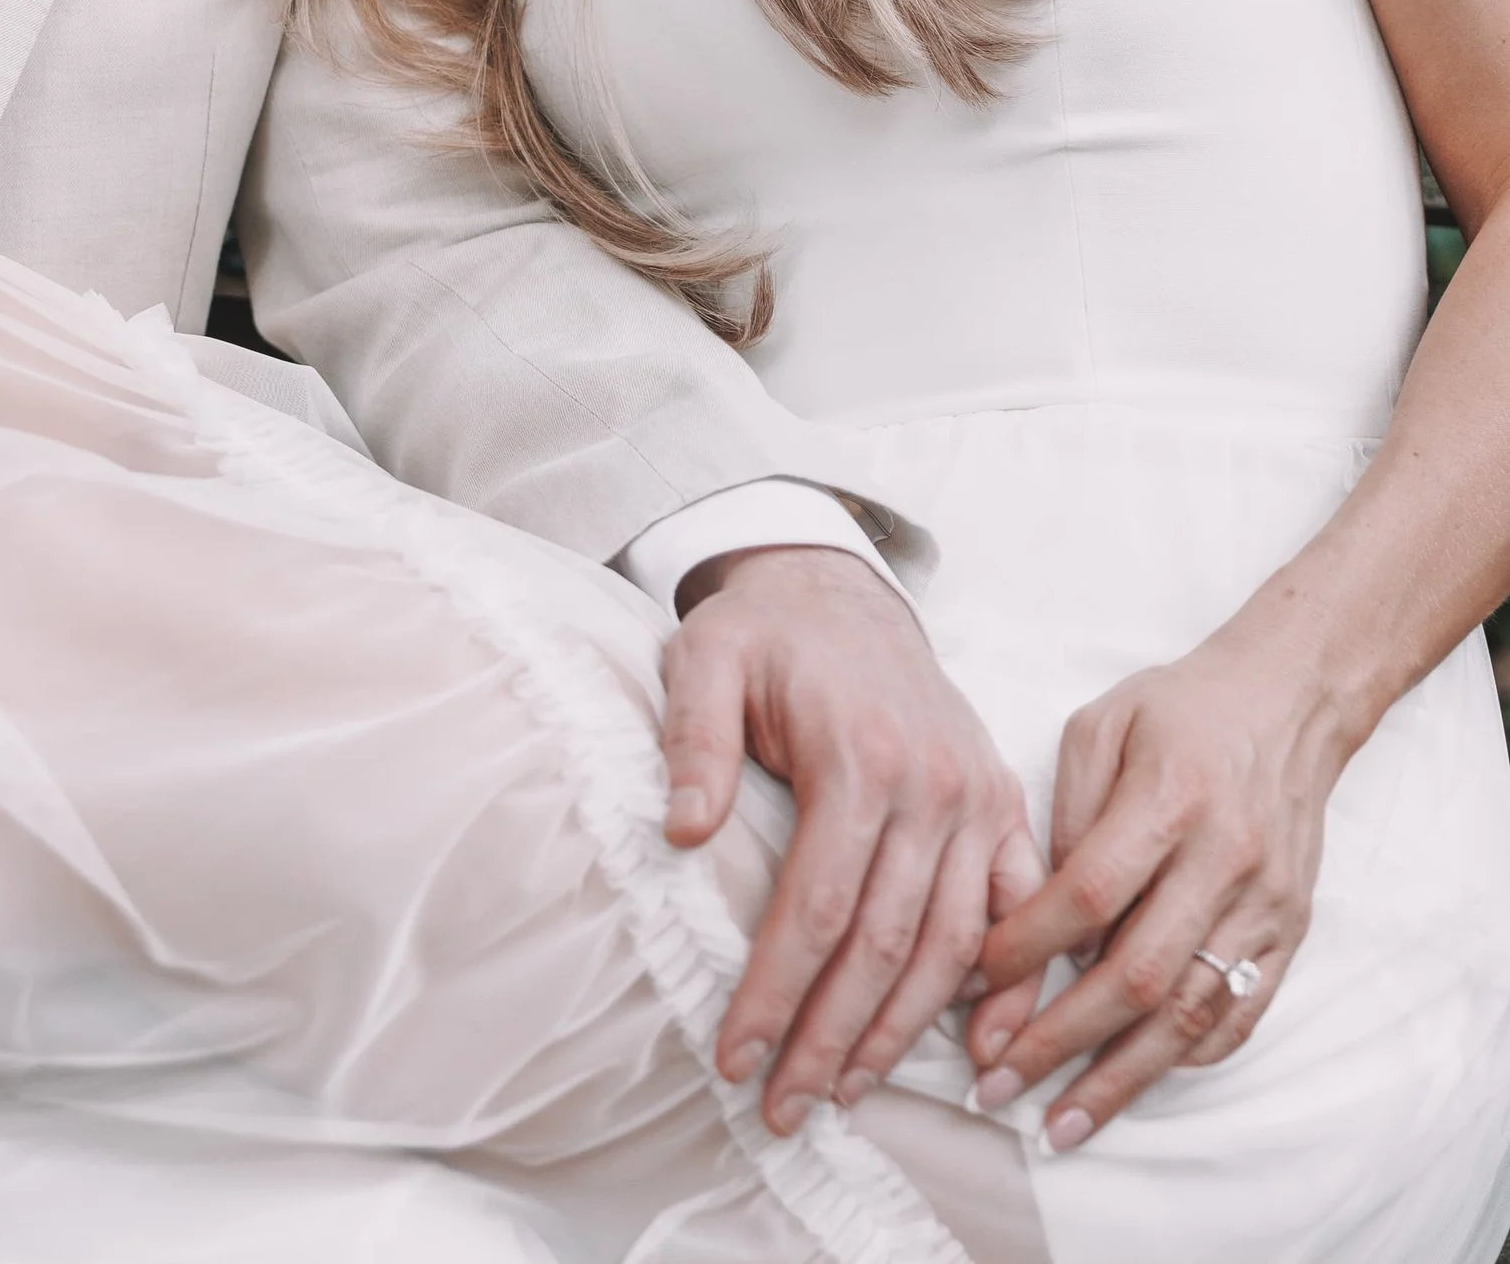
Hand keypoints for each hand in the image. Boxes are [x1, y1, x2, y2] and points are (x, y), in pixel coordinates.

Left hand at [662, 544, 1042, 1136]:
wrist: (838, 589)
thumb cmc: (764, 633)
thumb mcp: (706, 657)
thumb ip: (692, 740)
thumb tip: (680, 832)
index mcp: (859, 754)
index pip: (816, 907)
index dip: (776, 992)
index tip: (735, 1058)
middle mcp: (933, 784)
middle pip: (884, 943)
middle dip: (829, 1037)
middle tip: (783, 1107)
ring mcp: (977, 796)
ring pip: (950, 945)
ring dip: (900, 1031)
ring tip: (844, 1090)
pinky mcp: (1003, 804)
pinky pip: (1017, 908)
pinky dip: (1007, 984)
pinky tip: (982, 1051)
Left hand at [964, 628, 1341, 1148]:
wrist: (1289, 703)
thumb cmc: (1179, 709)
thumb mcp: (1103, 724)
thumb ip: (1066, 811)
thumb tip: (1039, 911)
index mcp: (1170, 796)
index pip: (1090, 893)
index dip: (1027, 948)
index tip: (973, 988)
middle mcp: (1224, 859)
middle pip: (1138, 973)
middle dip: (1060, 1040)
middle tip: (995, 1084)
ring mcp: (1264, 906)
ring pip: (1189, 1014)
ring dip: (1120, 1077)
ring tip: (1060, 1123)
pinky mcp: (1289, 933)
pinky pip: (1237, 1017)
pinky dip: (1182, 1057)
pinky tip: (1132, 1082)